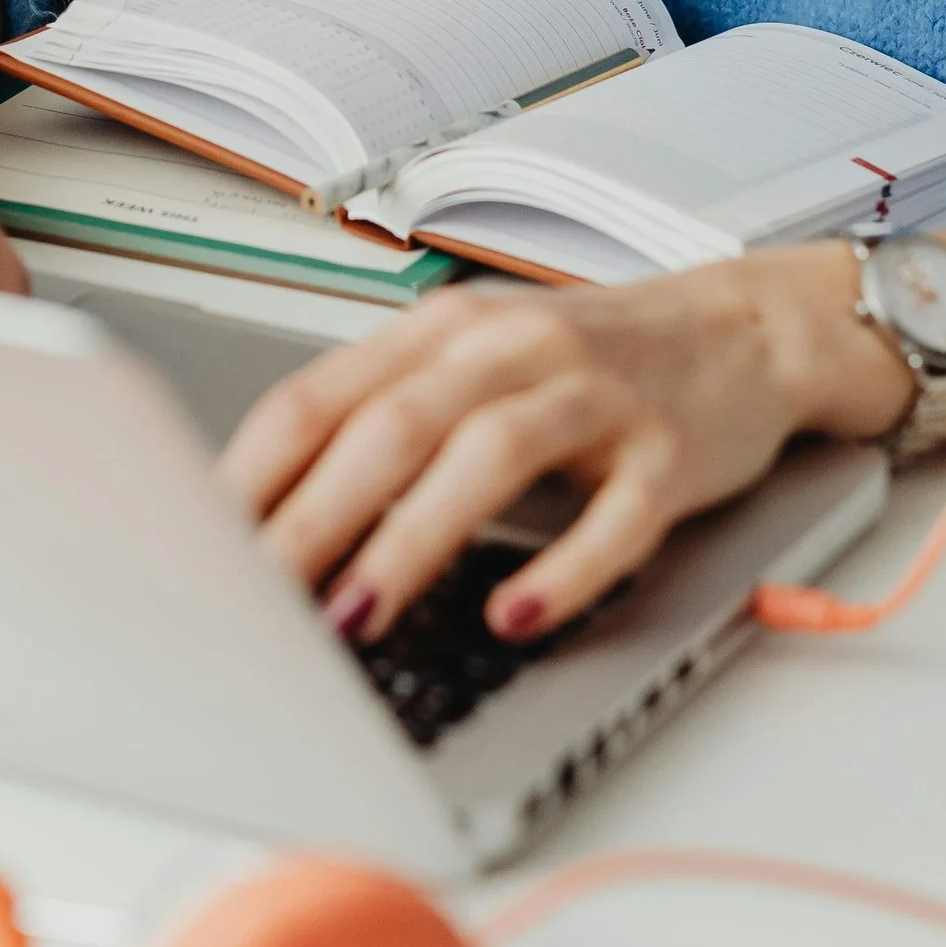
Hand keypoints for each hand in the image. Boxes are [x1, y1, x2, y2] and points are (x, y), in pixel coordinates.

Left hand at [219, 252, 905, 643]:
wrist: (747, 330)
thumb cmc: (590, 361)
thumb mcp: (473, 365)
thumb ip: (383, 422)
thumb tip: (268, 524)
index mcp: (442, 331)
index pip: (320, 397)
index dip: (253, 476)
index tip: (198, 550)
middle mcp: (509, 347)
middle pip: (392, 425)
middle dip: (314, 519)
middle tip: (258, 602)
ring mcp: (595, 395)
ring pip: (486, 456)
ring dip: (412, 539)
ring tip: (358, 617)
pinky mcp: (670, 451)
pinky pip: (616, 514)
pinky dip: (564, 568)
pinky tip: (517, 614)